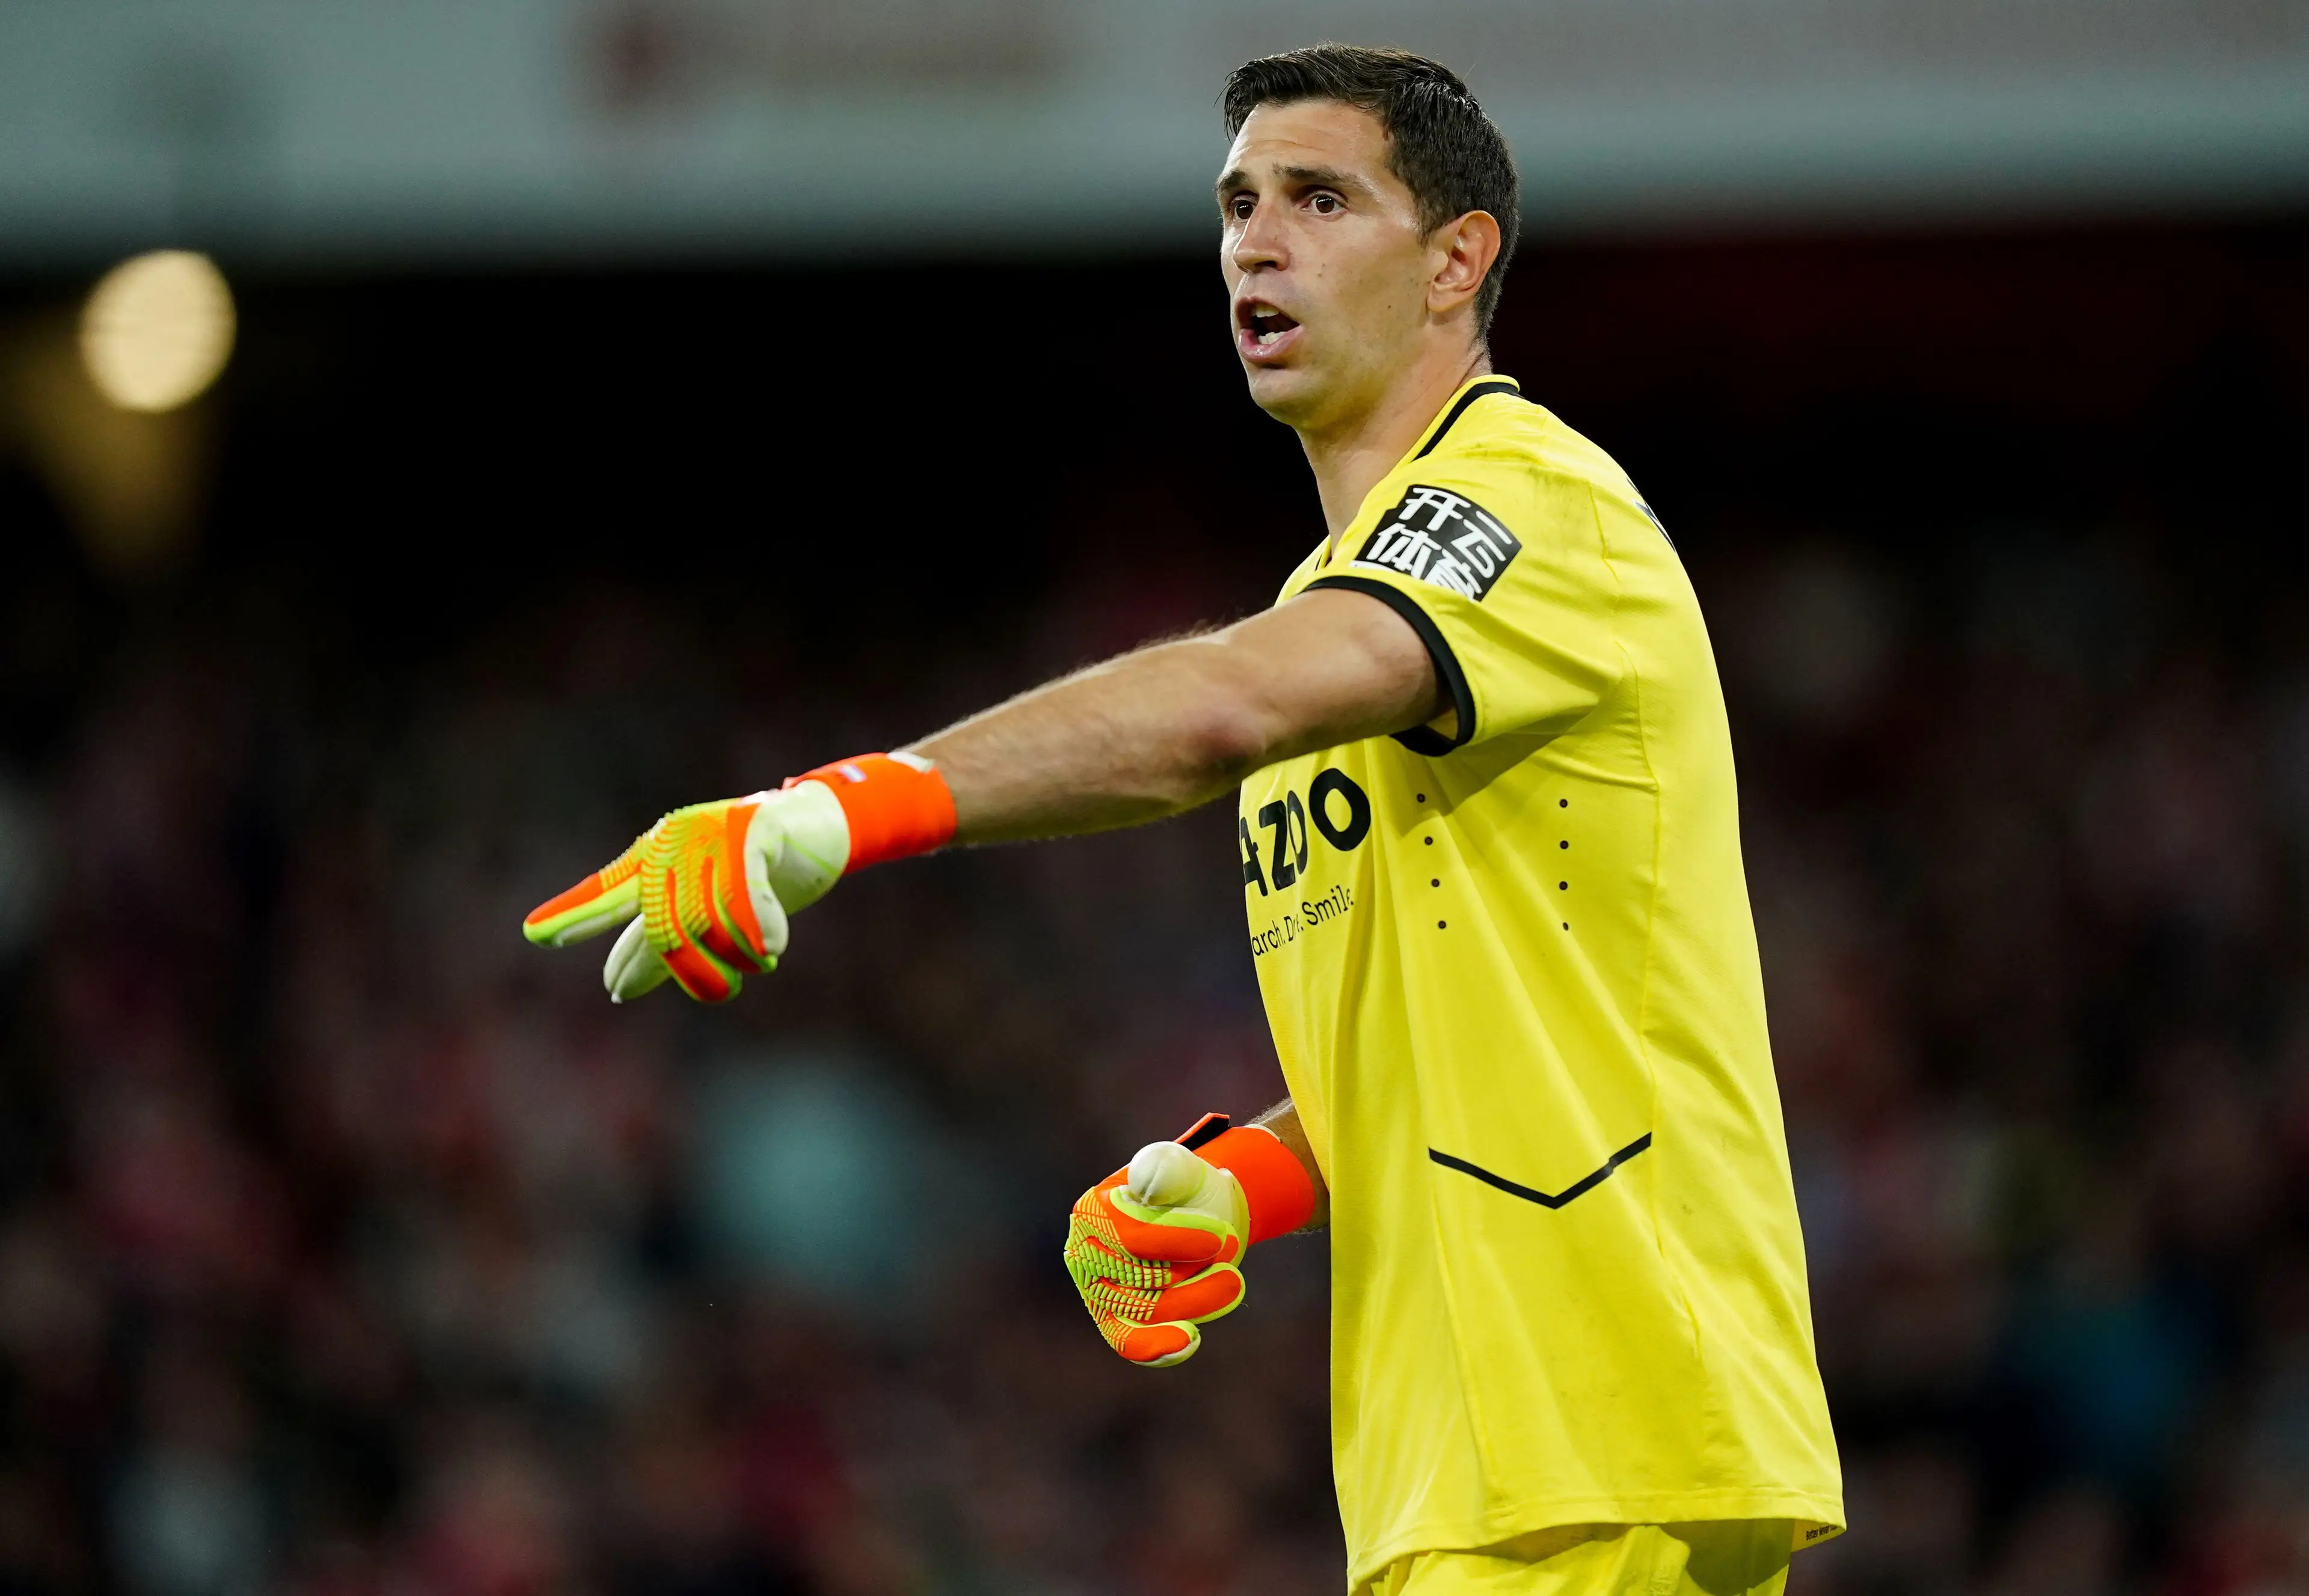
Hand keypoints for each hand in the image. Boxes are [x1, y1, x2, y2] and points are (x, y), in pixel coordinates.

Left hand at [522, 780, 848, 1003]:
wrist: (824, 826)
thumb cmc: (763, 871)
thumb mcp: (706, 910)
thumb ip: (660, 947)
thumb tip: (614, 989)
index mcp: (656, 858)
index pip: (609, 891)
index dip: (576, 913)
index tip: (535, 934)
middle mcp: (676, 841)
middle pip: (665, 926)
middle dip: (692, 972)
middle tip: (723, 992)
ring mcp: (712, 831)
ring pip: (707, 919)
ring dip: (738, 956)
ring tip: (761, 959)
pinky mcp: (753, 827)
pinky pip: (745, 894)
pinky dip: (759, 927)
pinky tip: (771, 948)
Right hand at [1064, 1131, 1250, 1367]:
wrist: (1201, 1219)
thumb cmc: (1187, 1190)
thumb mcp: (1182, 1168)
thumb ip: (1165, 1169)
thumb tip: (1146, 1184)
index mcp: (1093, 1212)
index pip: (1130, 1236)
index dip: (1177, 1239)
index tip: (1220, 1235)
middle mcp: (1087, 1256)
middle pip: (1139, 1279)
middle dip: (1193, 1270)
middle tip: (1234, 1253)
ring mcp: (1101, 1294)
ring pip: (1145, 1314)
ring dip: (1197, 1300)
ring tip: (1233, 1282)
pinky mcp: (1119, 1322)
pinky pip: (1131, 1343)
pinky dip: (1158, 1348)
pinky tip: (1190, 1340)